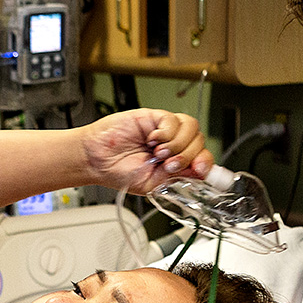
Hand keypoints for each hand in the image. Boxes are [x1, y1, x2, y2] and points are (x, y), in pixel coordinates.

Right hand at [80, 109, 212, 195]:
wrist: (96, 161)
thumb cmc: (119, 173)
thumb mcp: (152, 185)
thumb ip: (176, 179)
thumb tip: (199, 174)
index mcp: (176, 163)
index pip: (202, 158)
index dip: (206, 163)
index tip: (202, 170)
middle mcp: (174, 145)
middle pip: (200, 142)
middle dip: (188, 156)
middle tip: (168, 165)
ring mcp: (165, 130)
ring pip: (191, 128)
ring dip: (178, 144)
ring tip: (159, 153)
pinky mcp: (154, 117)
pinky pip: (173, 120)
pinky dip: (166, 132)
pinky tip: (152, 140)